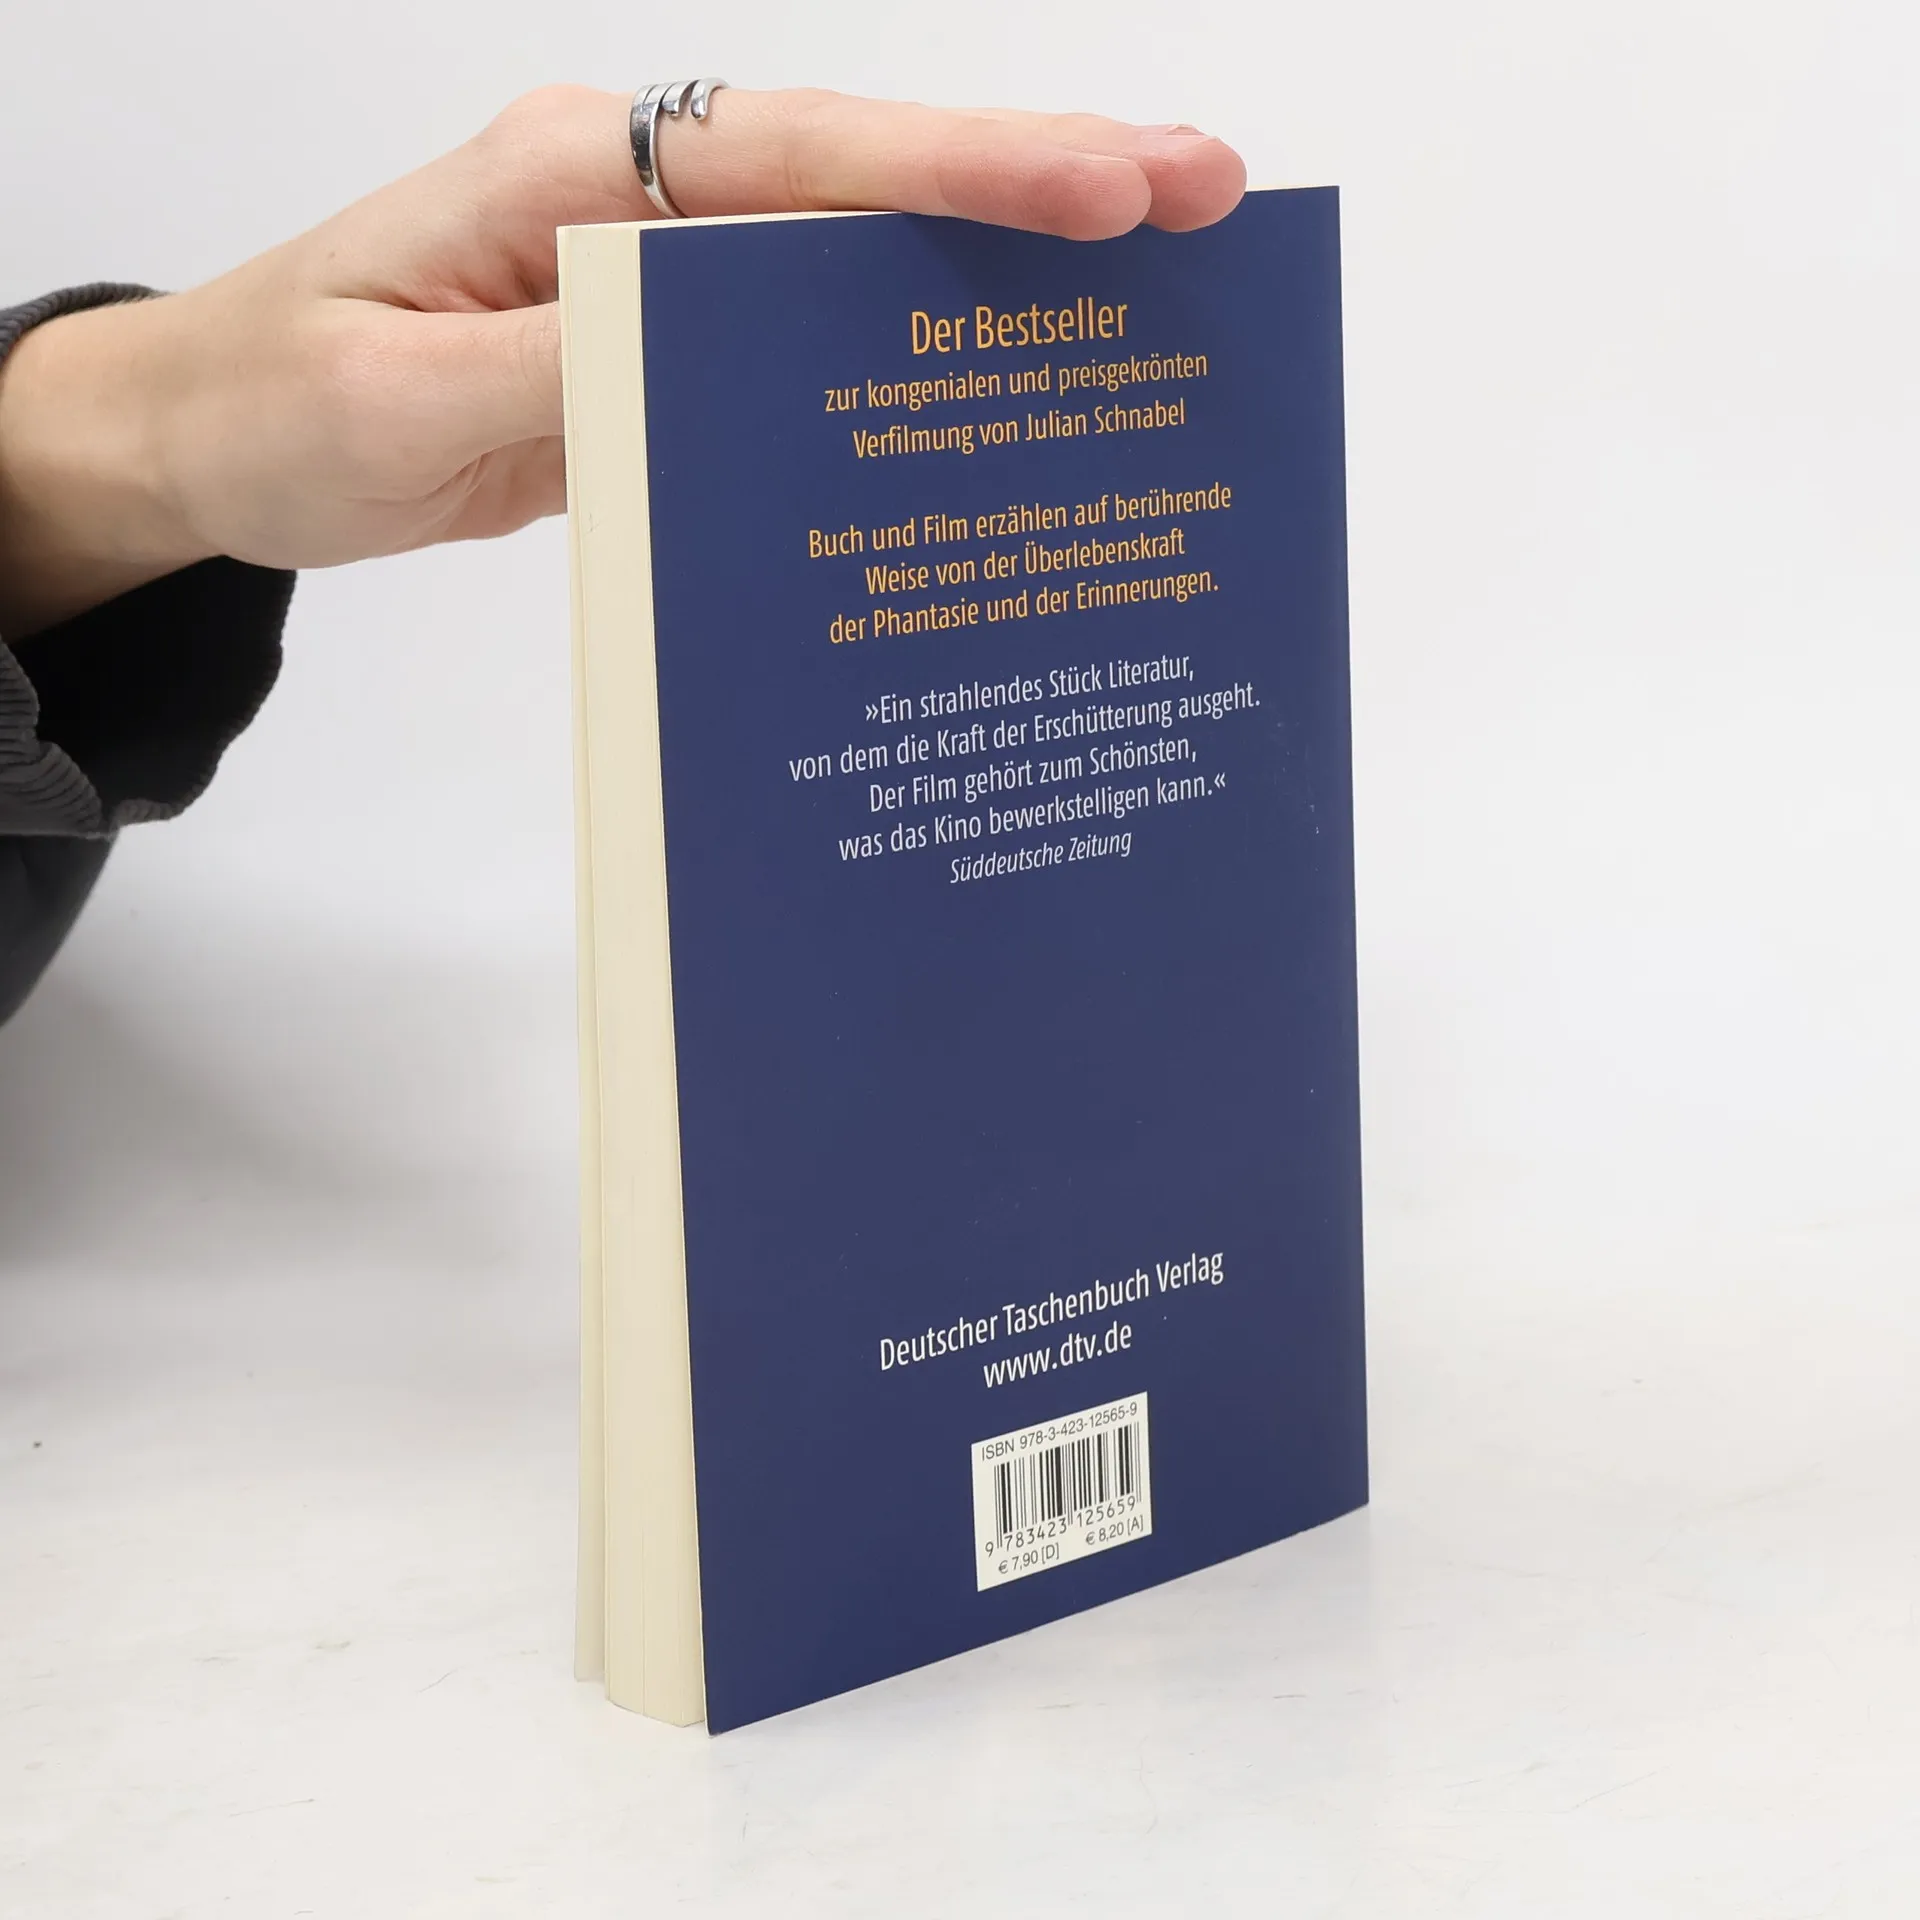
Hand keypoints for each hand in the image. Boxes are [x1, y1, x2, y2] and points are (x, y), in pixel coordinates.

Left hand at [0, 87, 1244, 636]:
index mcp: (582, 177)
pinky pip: (808, 336)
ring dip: (998, 264)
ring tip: (1153, 284)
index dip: (966, 173)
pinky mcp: (664, 346)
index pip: (805, 161)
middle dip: (1039, 185)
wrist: (217, 439)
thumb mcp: (409, 399)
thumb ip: (576, 362)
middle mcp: (641, 198)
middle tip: (1208, 198)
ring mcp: (661, 269)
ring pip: (856, 251)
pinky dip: (909, 347)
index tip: (1113, 189)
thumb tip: (728, 339)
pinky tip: (993, 377)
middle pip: (867, 178)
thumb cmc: (286, 403)